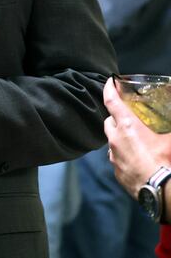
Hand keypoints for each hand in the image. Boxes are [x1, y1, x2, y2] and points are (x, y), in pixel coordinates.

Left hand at [103, 77, 170, 196]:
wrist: (161, 191)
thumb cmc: (165, 162)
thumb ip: (169, 128)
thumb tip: (170, 119)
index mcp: (127, 126)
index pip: (111, 101)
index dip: (109, 89)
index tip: (109, 82)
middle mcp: (115, 139)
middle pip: (109, 122)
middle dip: (116, 117)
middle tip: (128, 117)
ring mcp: (114, 157)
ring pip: (112, 141)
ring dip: (120, 138)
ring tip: (135, 140)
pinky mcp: (116, 172)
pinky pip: (117, 159)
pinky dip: (124, 155)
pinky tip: (137, 159)